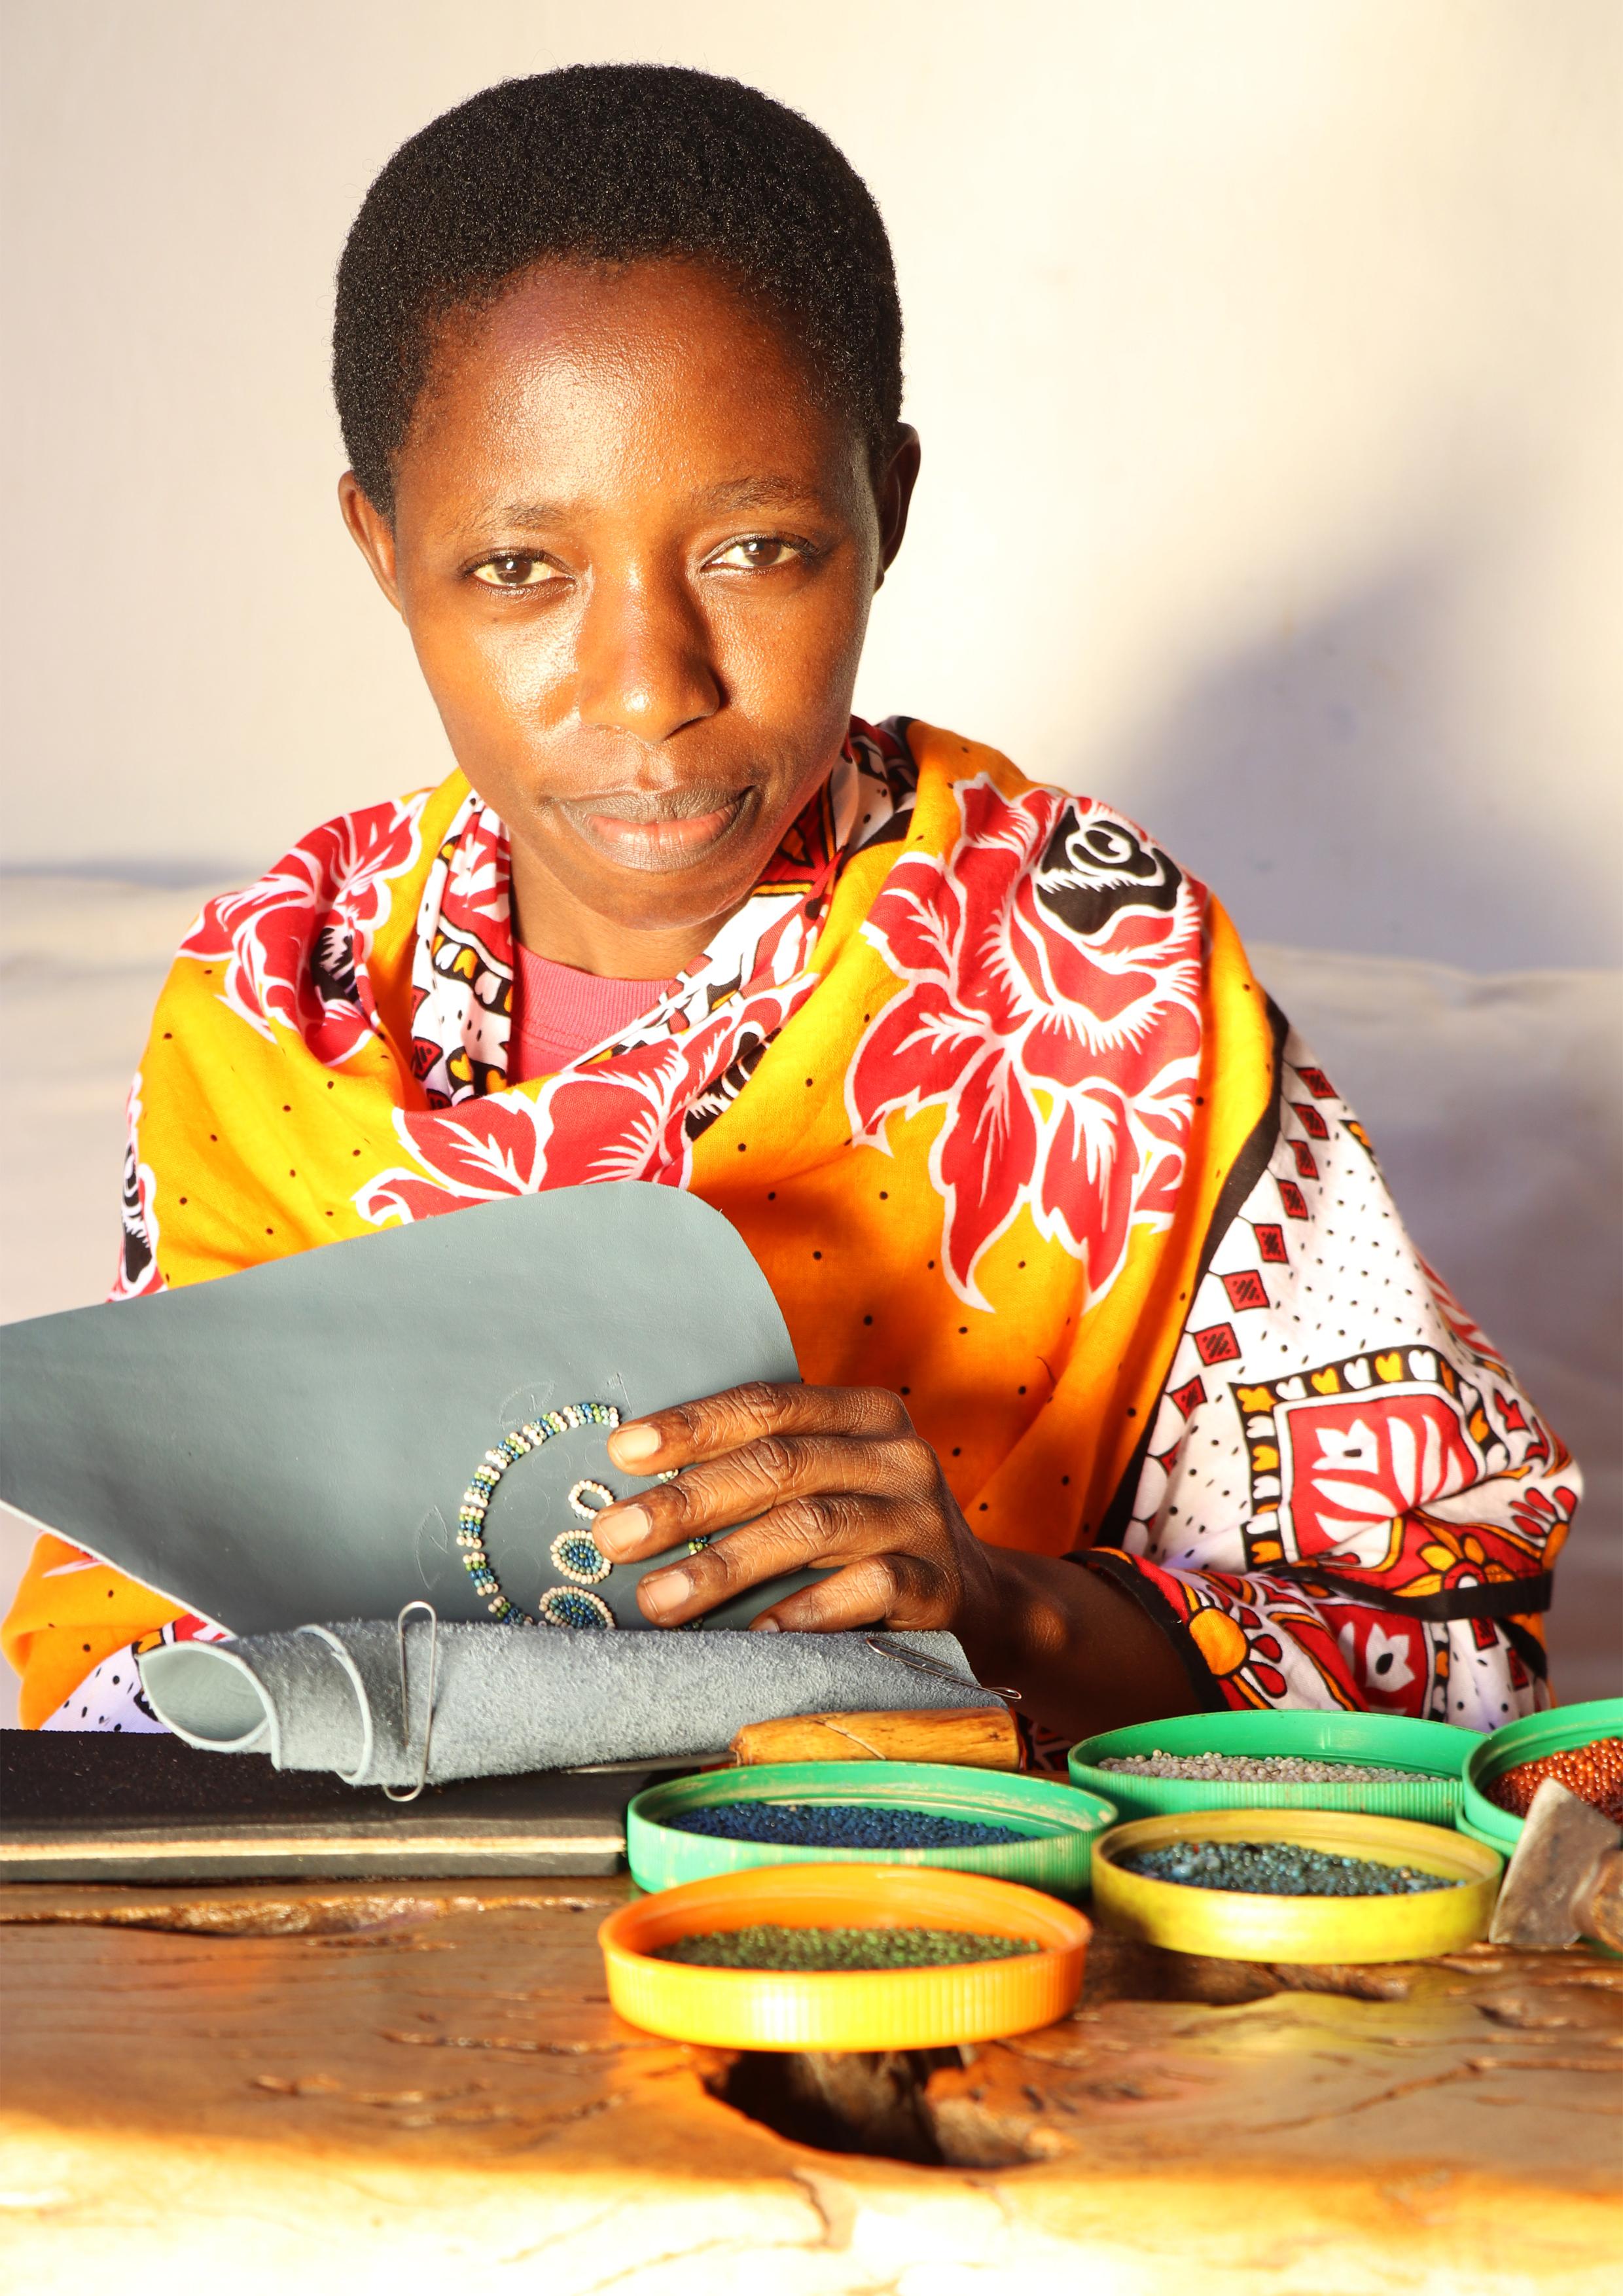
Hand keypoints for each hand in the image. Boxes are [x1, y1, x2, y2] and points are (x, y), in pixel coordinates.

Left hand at [592, 1380, 1001, 1637]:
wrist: (980, 1600)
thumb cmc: (868, 1536)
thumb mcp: (826, 1484)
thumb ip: (759, 1474)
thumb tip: (634, 1496)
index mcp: (863, 1414)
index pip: (768, 1404)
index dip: (692, 1426)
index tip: (621, 1453)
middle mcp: (897, 1455)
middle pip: (779, 1464)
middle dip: (687, 1501)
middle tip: (614, 1537)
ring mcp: (921, 1518)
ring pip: (812, 1526)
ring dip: (724, 1564)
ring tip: (659, 1600)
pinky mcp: (939, 1583)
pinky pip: (865, 1590)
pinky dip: (803, 1612)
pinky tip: (752, 1636)